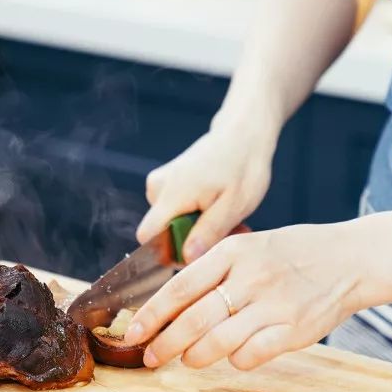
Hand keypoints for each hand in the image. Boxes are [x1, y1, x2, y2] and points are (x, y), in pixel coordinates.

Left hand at [124, 223, 367, 369]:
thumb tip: (172, 304)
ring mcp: (273, 305)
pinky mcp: (294, 331)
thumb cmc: (294, 252)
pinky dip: (235, 360)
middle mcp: (250, 277)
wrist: (351, 258)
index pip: (179, 288)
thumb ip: (215, 270)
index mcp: (233, 252)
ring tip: (189, 359)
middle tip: (149, 358)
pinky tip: (234, 354)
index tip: (133, 333)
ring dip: (195, 357)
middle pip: (192, 320)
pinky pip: (249, 356)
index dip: (151, 316)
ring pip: (217, 343)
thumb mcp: (251, 245)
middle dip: (164, 344)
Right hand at [136, 119, 277, 262]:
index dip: (169, 253)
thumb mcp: (233, 205)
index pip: (147, 237)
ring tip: (229, 220)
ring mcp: (161, 183)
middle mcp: (158, 187)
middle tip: (229, 233)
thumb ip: (208, 232)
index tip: (201, 251)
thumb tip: (186, 257)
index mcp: (172, 194)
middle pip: (162, 233)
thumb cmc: (243, 166)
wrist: (243, 134)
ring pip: (172, 224)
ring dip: (200, 229)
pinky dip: (198, 216)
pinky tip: (220, 210)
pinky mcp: (167, 182)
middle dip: (194, 241)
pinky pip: (175, 211)